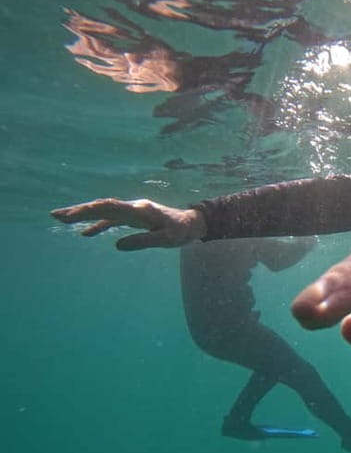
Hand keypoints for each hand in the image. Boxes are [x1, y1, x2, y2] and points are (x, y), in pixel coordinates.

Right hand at [50, 198, 206, 249]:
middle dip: (78, 211)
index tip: (71, 216)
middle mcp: (133, 207)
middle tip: (55, 215)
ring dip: (83, 215)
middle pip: (101, 206)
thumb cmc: (181, 231)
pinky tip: (86, 233)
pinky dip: (98, 225)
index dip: (88, 211)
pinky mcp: (133, 218)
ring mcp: (132, 212)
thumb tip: (117, 245)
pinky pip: (112, 219)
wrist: (192, 223)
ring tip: (61, 219)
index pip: (109, 208)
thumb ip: (143, 241)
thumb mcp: (166, 239)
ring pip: (104, 211)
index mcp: (140, 210)